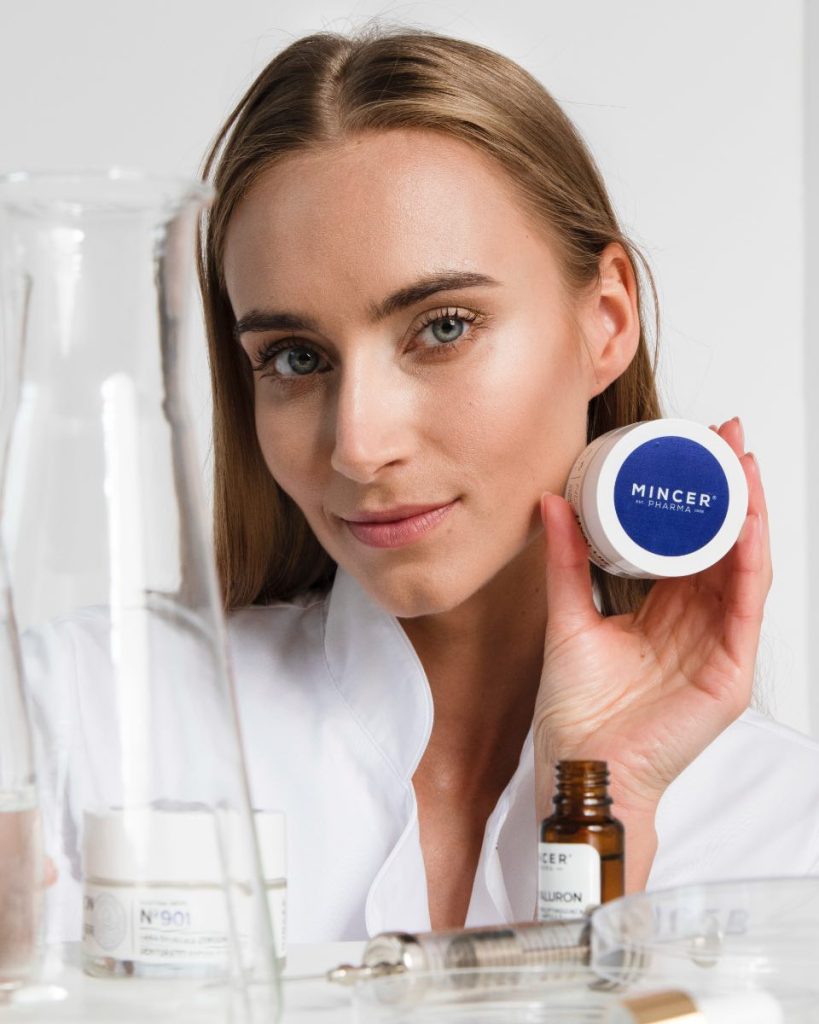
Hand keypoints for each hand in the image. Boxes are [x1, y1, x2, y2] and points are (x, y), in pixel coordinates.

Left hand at [534, 417, 769, 889]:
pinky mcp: (729, 674)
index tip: (691, 447)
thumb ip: (565, 561)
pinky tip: (748, 523)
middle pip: (723, 546)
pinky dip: (749, 563)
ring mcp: (718, 649)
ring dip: (748, 514)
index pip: (690, 544)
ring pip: (743, 569)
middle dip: (729, 490)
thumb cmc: (576, 710)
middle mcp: (696, 625)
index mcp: (663, 613)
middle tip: (726, 437)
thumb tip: (551, 501)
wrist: (578, 767)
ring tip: (742, 464)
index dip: (695, 497)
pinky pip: (745, 609)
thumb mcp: (568, 617)